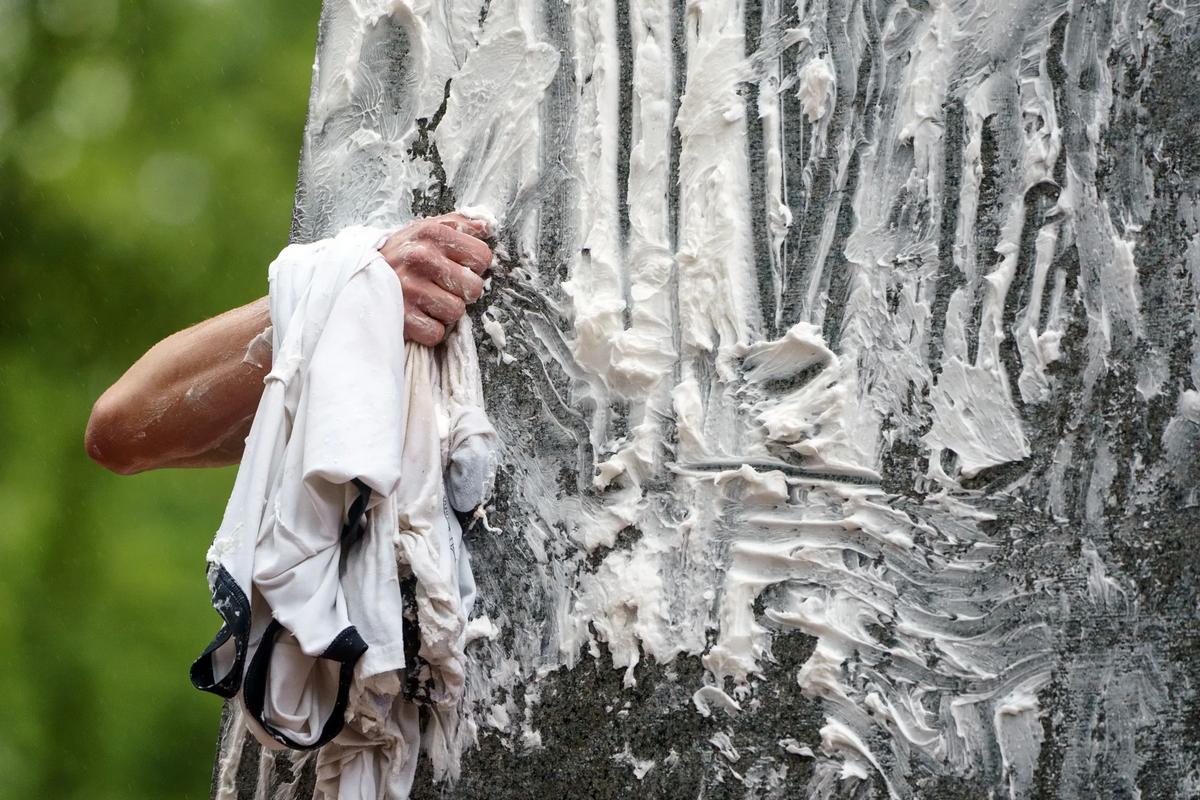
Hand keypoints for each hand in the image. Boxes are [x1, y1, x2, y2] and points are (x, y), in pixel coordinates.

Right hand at [378, 212, 492, 345]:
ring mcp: (410, 288)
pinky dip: (429, 330)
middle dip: (462, 292)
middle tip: (442, 287)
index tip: (458, 267)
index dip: (474, 266)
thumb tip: (487, 226)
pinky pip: (436, 333)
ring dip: (444, 312)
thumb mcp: (424, 229)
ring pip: (457, 312)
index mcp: (432, 233)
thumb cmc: (399, 253)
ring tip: (427, 300)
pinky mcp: (401, 316)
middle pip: (474, 288)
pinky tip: (418, 316)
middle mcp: (422, 257)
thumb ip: (458, 224)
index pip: (482, 256)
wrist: (355, 275)